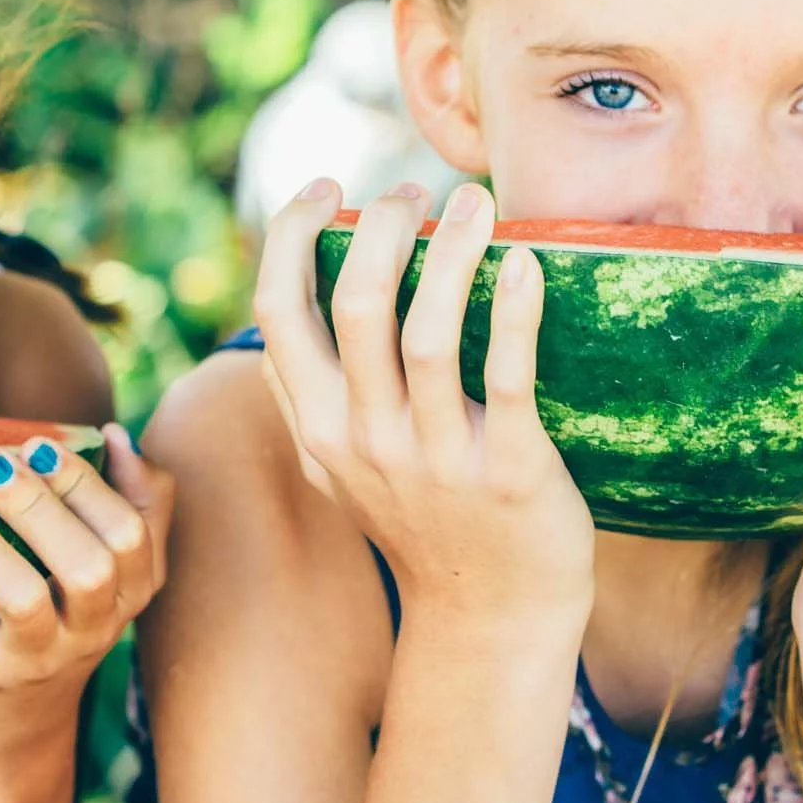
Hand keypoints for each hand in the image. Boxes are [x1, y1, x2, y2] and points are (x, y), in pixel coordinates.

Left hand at [0, 426, 172, 790]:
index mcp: (125, 597)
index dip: (87, 486)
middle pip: (90, 567)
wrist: (2, 743)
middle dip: (39, 507)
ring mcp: (34, 663)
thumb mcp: (99, 585)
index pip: (130, 536)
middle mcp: (91, 633)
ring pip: (21, 597)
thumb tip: (117, 434)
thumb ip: (125, 509)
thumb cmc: (48, 632)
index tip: (36, 445)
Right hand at [251, 178, 595, 640]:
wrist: (491, 615)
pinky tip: (525, 264)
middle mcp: (365, 439)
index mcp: (319, 426)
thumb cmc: (422, 523)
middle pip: (356, 303)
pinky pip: (506, 378)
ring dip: (451, 251)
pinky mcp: (509, 472)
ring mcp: (435, 459)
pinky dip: (514, 314)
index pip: (279, 310)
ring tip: (476, 203)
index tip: (326, 186)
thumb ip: (303, 395)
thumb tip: (277, 306)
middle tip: (416, 189)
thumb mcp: (337, 468)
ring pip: (427, 333)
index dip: (292, 235)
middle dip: (383, 226)